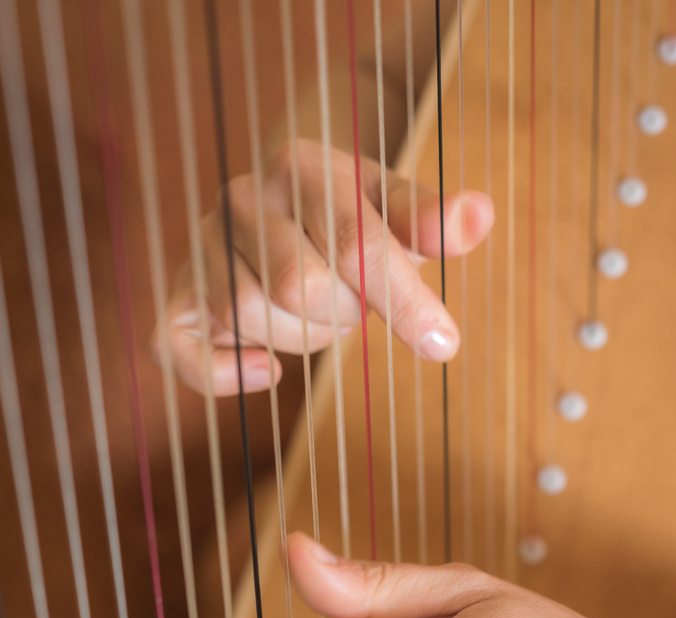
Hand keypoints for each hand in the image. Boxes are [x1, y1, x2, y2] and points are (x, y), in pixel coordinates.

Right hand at [153, 140, 493, 396]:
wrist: (284, 217)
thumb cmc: (351, 223)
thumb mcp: (397, 214)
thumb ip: (432, 221)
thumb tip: (479, 216)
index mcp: (303, 166)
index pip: (354, 241)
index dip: (402, 300)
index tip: (444, 345)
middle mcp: (243, 198)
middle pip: (299, 287)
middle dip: (340, 313)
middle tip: (350, 304)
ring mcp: (203, 248)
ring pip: (251, 318)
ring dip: (299, 339)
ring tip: (312, 314)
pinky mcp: (179, 300)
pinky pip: (178, 350)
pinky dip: (221, 374)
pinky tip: (267, 373)